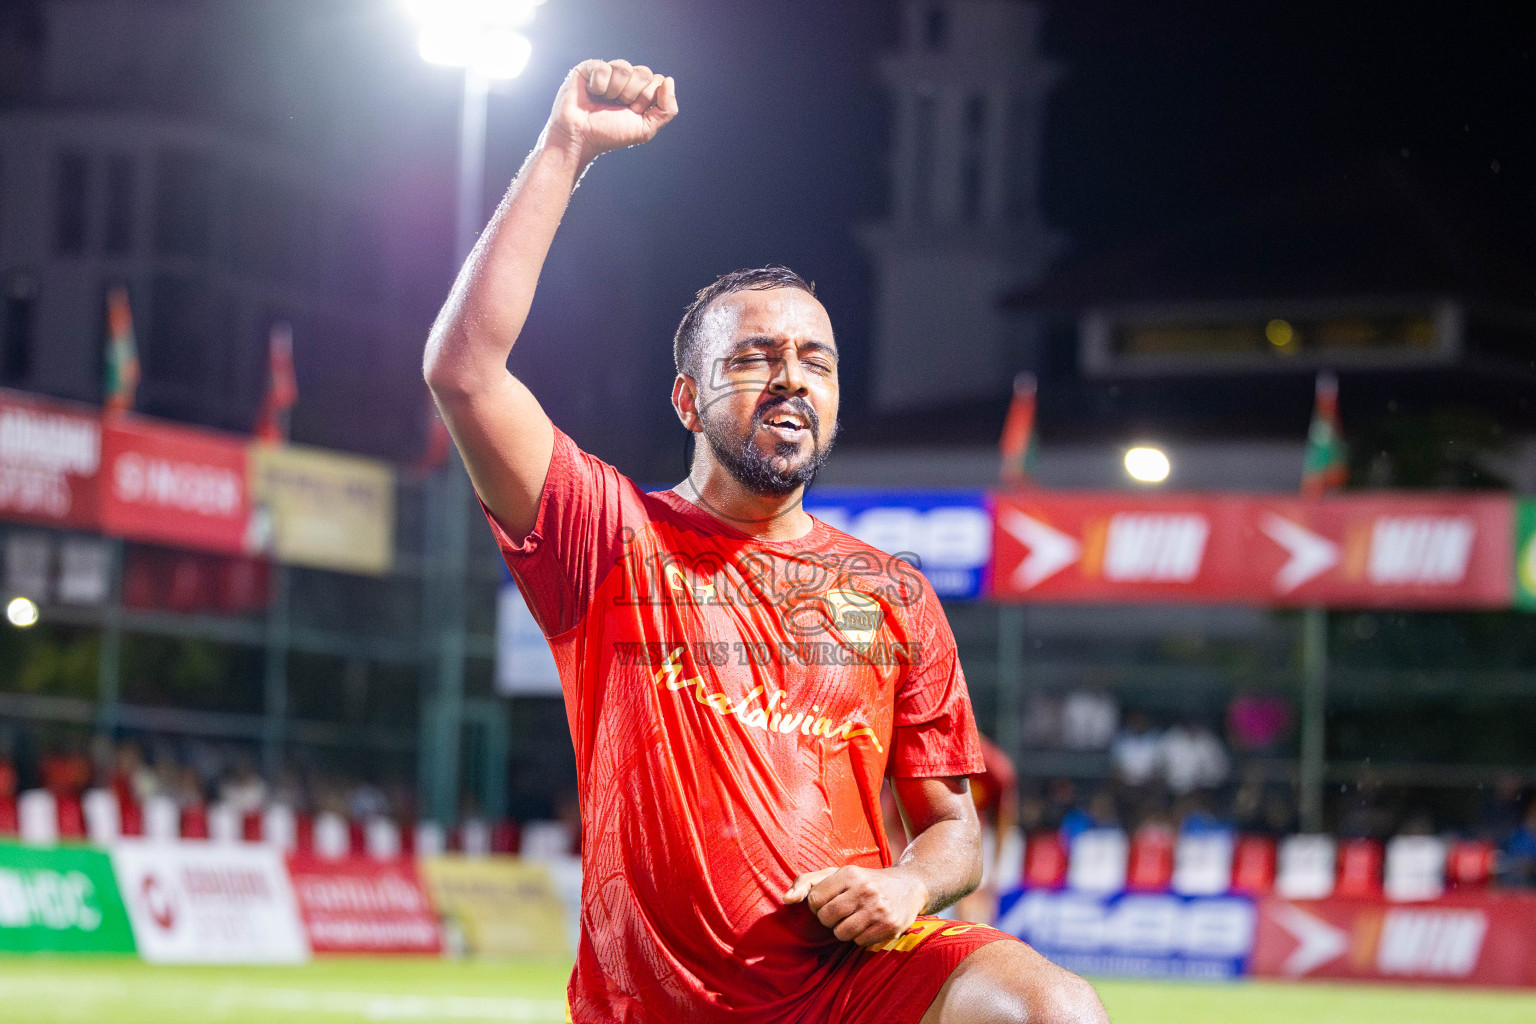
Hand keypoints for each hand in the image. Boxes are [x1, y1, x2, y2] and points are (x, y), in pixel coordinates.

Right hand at [546, 59, 677, 163]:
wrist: (580, 138)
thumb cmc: (610, 134)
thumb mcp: (645, 128)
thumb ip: (667, 109)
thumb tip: (669, 80)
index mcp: (640, 91)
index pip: (658, 80)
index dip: (647, 98)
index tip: (633, 112)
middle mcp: (626, 80)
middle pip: (644, 72)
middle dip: (632, 95)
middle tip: (617, 106)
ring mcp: (608, 72)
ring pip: (625, 68)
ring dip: (615, 91)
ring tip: (603, 101)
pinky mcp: (589, 68)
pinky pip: (604, 67)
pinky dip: (599, 86)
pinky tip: (591, 93)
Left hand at [784, 864, 927, 947]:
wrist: (909, 886)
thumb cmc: (863, 881)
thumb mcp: (836, 873)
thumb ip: (806, 882)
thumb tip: (785, 900)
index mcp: (849, 873)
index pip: (814, 899)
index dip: (817, 905)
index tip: (828, 902)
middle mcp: (864, 889)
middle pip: (826, 918)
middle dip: (829, 919)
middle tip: (840, 913)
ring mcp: (878, 909)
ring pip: (841, 933)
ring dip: (843, 930)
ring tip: (853, 919)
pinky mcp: (889, 926)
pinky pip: (859, 942)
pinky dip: (860, 937)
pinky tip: (868, 925)